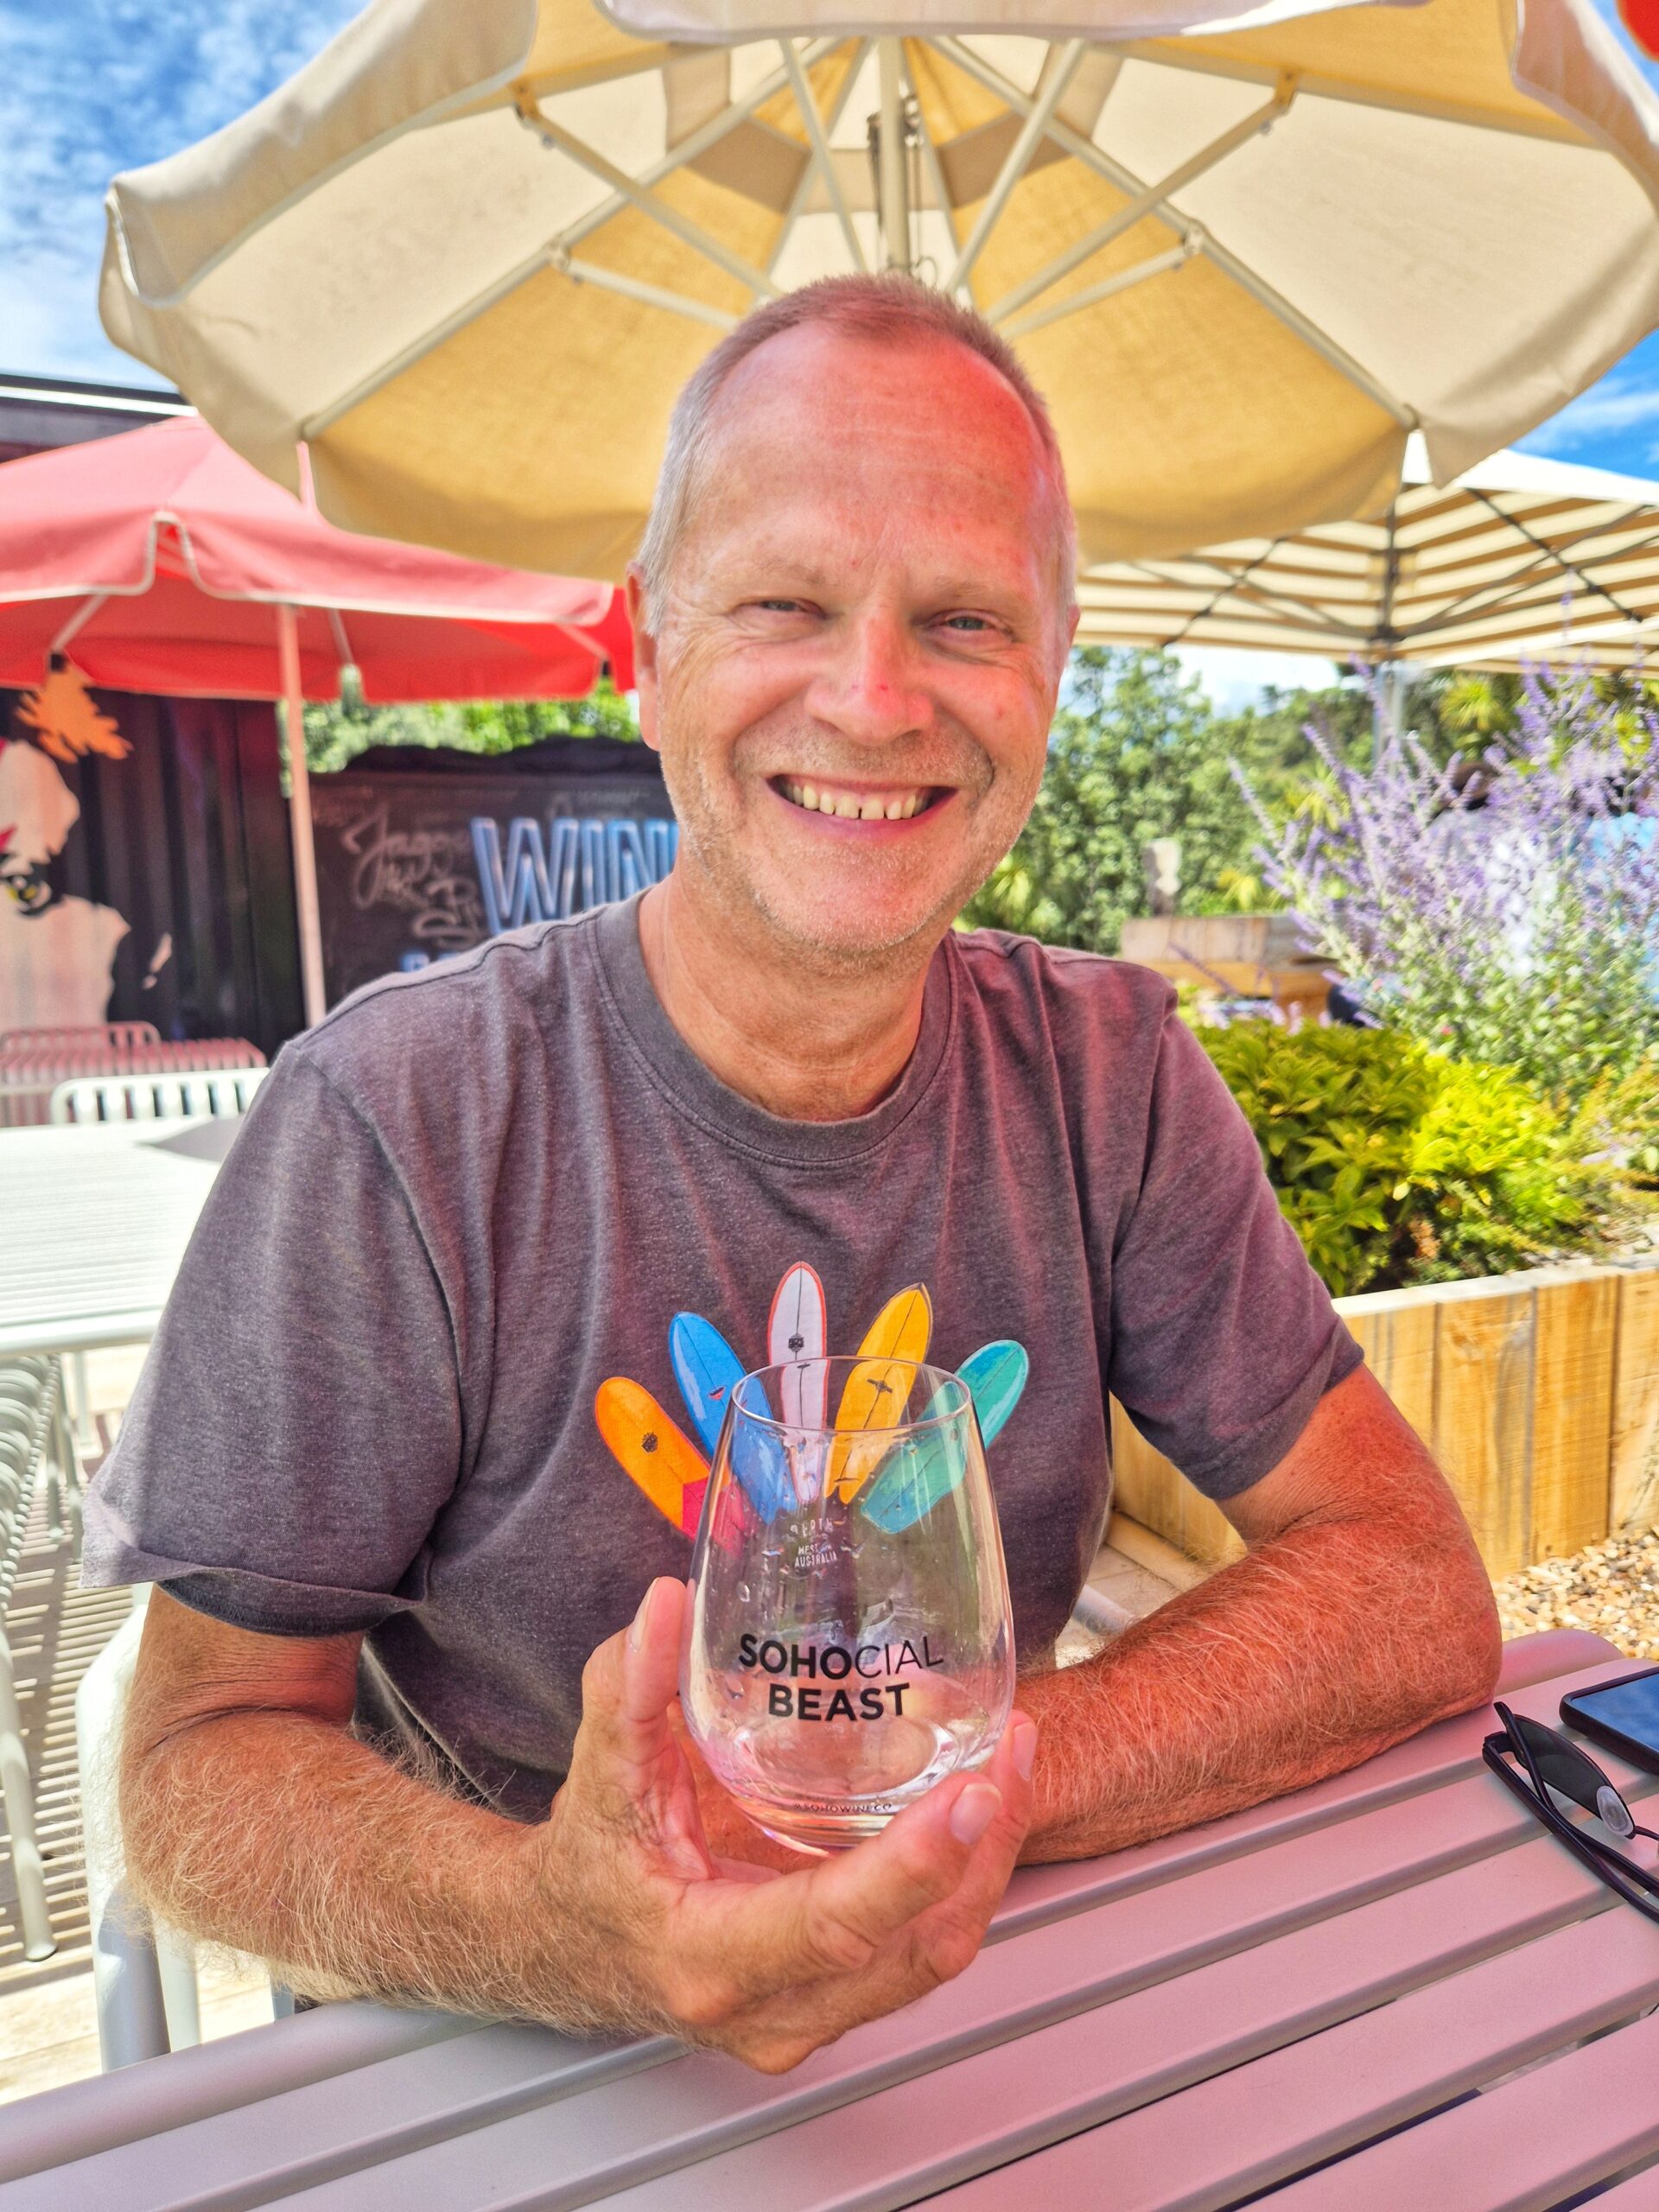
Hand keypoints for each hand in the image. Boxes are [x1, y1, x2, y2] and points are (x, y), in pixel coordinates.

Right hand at [517, 1577, 1035, 2071]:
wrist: (566, 1945)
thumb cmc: (590, 1864)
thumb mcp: (600, 1770)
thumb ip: (631, 1686)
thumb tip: (667, 1603)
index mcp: (708, 1956)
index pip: (831, 1925)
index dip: (911, 1867)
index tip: (972, 1795)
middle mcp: (770, 2009)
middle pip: (913, 1951)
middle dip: (980, 1853)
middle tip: (1009, 1755)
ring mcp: (808, 2019)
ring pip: (933, 1958)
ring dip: (987, 1866)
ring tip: (1012, 1764)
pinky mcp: (834, 2004)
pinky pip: (920, 1954)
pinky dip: (962, 1885)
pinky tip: (982, 1810)